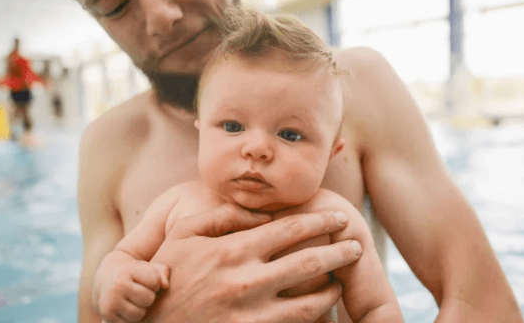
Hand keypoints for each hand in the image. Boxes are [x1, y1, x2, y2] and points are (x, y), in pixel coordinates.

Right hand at [95, 257, 168, 322]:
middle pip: (148, 298)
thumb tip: (165, 286)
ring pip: (139, 314)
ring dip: (140, 309)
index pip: (155, 281)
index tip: (146, 280)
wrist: (107, 280)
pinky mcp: (108, 315)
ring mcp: (110, 301)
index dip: (155, 283)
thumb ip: (162, 272)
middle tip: (140, 291)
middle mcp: (117, 285)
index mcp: (128, 270)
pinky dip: (131, 318)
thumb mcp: (147, 267)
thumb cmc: (135, 274)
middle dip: (148, 296)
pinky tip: (126, 307)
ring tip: (134, 300)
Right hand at [146, 204, 361, 322]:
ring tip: (342, 281)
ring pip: (309, 302)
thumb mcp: (184, 236)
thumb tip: (261, 212)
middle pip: (308, 262)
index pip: (290, 229)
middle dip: (338, 252)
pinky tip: (323, 312)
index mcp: (233, 251)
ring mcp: (251, 315)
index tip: (339, 217)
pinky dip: (313, 319)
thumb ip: (222, 217)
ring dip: (331, 289)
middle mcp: (246, 282)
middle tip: (356, 245)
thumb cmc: (167, 276)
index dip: (320, 220)